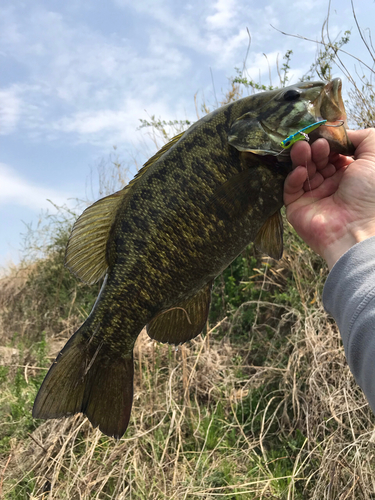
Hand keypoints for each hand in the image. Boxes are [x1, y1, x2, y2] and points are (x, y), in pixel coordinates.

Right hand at [283, 128, 374, 268]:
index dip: (329, 143)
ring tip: (303, 149)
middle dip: (315, 149)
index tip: (325, 135)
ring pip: (302, 171)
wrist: (357, 229)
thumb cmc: (370, 193)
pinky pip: (291, 189)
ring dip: (302, 158)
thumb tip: (340, 134)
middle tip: (315, 144)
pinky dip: (294, 177)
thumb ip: (362, 137)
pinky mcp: (297, 207)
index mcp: (351, 175)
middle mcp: (333, 185)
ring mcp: (314, 196)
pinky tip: (301, 171)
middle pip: (317, 160)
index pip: (334, 153)